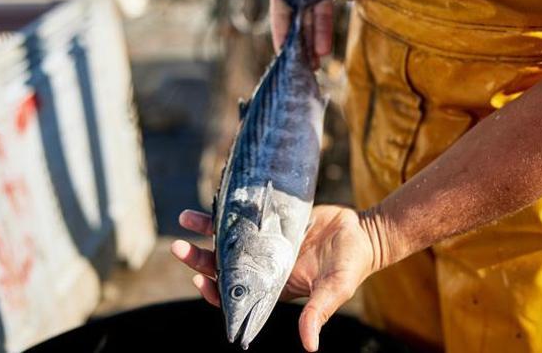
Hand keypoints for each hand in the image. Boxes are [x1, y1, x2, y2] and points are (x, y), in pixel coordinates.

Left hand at [171, 205, 379, 351]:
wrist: (362, 232)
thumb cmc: (350, 265)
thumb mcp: (334, 289)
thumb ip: (318, 313)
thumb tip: (309, 346)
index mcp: (273, 286)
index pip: (236, 295)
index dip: (215, 291)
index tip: (201, 281)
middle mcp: (264, 266)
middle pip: (224, 266)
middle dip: (199, 259)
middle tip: (179, 248)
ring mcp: (266, 242)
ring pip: (228, 240)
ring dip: (205, 232)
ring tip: (184, 220)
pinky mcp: (271, 221)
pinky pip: (244, 216)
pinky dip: (227, 210)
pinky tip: (211, 202)